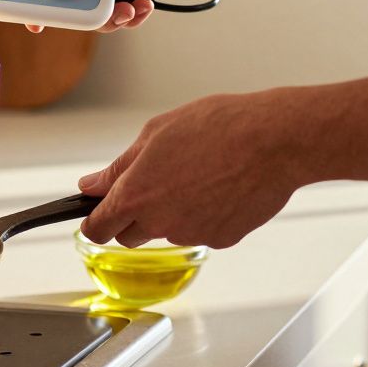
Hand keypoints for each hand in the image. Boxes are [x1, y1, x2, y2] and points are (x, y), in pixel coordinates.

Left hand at [77, 89, 305, 248]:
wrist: (275, 140)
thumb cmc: (218, 127)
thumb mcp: (155, 134)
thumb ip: (118, 167)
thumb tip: (92, 185)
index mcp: (136, 195)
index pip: (98, 229)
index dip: (95, 221)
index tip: (98, 215)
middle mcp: (160, 222)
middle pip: (129, 237)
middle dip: (132, 218)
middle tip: (154, 186)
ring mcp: (192, 234)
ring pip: (167, 232)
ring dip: (172, 214)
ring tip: (197, 176)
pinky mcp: (221, 239)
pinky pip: (201, 232)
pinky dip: (204, 216)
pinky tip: (219, 187)